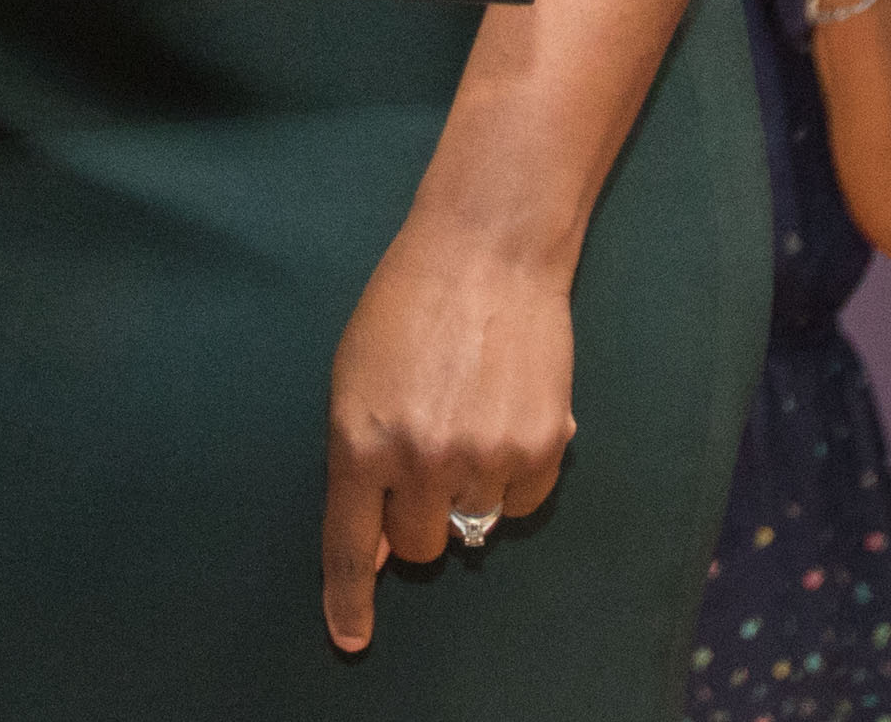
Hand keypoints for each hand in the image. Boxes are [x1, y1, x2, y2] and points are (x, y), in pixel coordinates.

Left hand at [319, 214, 574, 652]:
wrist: (486, 253)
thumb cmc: (404, 309)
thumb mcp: (354, 382)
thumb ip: (359, 464)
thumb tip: (379, 545)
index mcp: (360, 441)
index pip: (352, 545)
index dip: (350, 598)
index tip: (351, 636)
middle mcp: (422, 459)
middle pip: (418, 545)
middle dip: (415, 517)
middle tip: (424, 457)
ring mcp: (484, 456)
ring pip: (472, 526)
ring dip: (466, 491)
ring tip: (466, 418)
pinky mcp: (540, 448)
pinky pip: (521, 504)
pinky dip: (511, 477)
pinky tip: (503, 417)